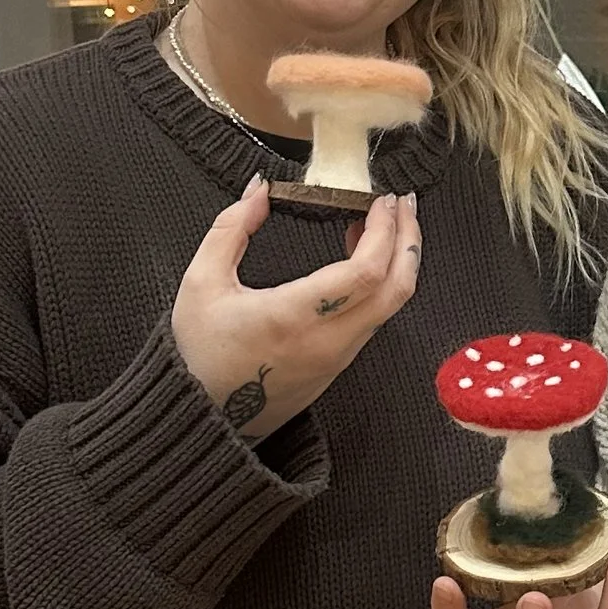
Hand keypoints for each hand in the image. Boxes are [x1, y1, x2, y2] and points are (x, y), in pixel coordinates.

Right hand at [172, 181, 420, 439]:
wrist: (204, 419)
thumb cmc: (199, 354)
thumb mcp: (201, 282)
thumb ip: (231, 229)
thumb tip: (260, 189)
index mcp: (294, 317)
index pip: (364, 272)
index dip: (383, 231)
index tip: (382, 200)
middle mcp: (327, 341)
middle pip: (396, 289)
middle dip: (408, 240)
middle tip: (402, 204)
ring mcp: (337, 358)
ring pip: (391, 307)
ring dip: (397, 261)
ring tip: (383, 224)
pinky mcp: (338, 367)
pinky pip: (374, 321)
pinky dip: (381, 284)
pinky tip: (363, 260)